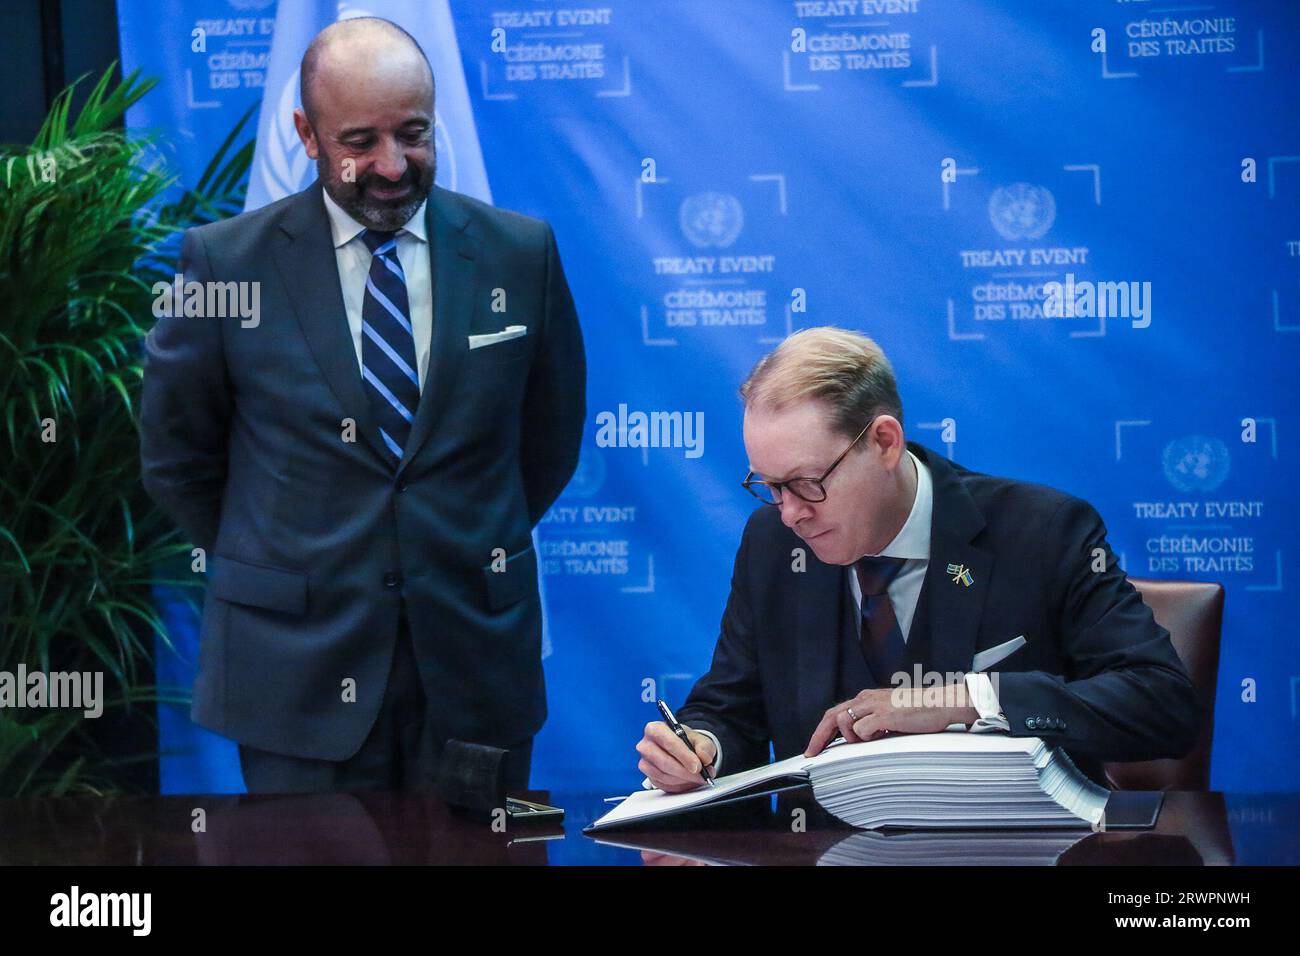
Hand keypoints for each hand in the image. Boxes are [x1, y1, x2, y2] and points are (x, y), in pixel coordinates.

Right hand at [635, 722, 717, 792]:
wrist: (682, 749)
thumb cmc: (687, 742)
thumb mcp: (700, 739)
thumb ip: (704, 746)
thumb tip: (704, 758)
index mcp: (655, 729)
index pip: (667, 742)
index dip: (683, 755)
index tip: (697, 766)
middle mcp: (646, 745)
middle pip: (663, 761)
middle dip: (684, 771)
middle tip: (700, 775)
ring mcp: (645, 762)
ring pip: (664, 776)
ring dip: (683, 779)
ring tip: (698, 778)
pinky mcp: (649, 777)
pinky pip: (664, 785)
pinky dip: (679, 785)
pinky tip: (689, 780)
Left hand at [805, 685, 977, 755]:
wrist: (942, 704)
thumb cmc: (921, 711)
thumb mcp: (891, 715)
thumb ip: (873, 723)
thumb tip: (858, 740)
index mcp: (867, 698)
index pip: (835, 713)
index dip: (822, 731)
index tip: (814, 748)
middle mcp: (867, 699)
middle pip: (832, 716)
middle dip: (818, 737)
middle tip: (812, 754)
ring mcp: (875, 705)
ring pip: (845, 722)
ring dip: (851, 737)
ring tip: (873, 738)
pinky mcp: (884, 714)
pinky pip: (862, 730)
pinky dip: (867, 738)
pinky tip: (884, 735)